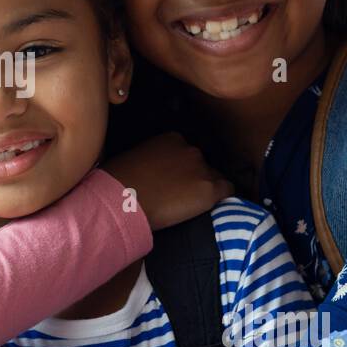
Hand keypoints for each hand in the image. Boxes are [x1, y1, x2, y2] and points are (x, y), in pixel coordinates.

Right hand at [102, 132, 233, 228]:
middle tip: (179, 195)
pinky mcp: (210, 189)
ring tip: (189, 205)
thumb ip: (151, 159)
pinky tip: (211, 207)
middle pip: (202, 165)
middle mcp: (190, 150)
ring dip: (204, 189)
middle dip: (193, 178)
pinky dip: (222, 198)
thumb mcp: (135, 159)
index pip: (186, 153)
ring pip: (214, 178)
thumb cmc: (119, 181)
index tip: (173, 181)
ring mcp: (202, 169)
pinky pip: (227, 191)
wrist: (122, 201)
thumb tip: (151, 171)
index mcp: (172, 139)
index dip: (181, 169)